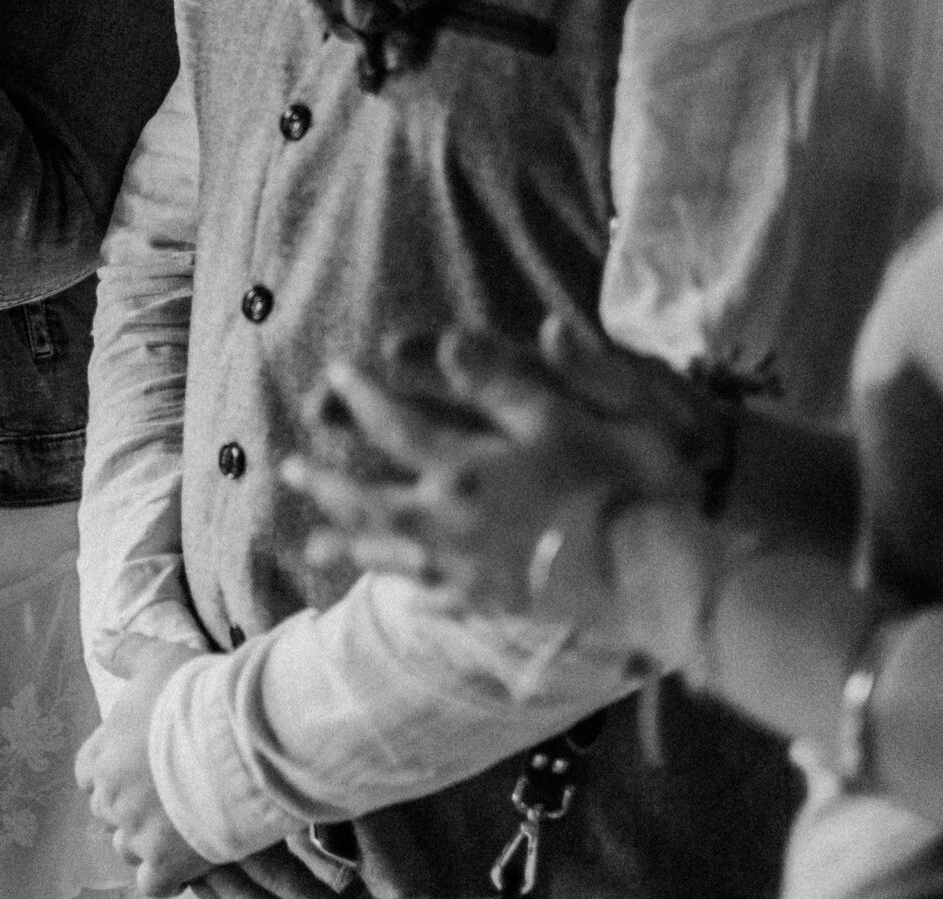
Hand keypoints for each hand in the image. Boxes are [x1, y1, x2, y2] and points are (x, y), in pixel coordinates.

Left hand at [77, 634, 213, 895]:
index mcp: (106, 753)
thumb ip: (125, 652)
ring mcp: (138, 833)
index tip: (137, 770)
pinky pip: (152, 886)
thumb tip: (98, 639)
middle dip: (130, 809)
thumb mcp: (159, 660)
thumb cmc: (198, 695)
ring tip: (179, 830)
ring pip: (127, 850)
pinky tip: (186, 866)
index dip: (110, 774)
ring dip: (146, 843)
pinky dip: (165, 880)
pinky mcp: (168, 863)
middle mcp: (114, 797)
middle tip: (166, 800)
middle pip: (108, 814)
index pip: (88, 773)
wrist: (241, 738)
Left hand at [283, 322, 706, 623]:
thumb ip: (503, 379)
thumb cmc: (621, 481)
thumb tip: (446, 340)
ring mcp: (468, 567)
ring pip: (389, 554)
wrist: (655, 571)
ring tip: (312, 544)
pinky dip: (405, 590)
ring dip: (346, 543)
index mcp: (464, 466)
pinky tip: (394, 591)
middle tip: (288, 469)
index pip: (396, 425)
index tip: (336, 373)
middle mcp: (450, 519)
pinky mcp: (495, 602)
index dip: (363, 396)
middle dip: (327, 482)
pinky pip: (433, 596)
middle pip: (369, 499)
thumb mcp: (565, 412)